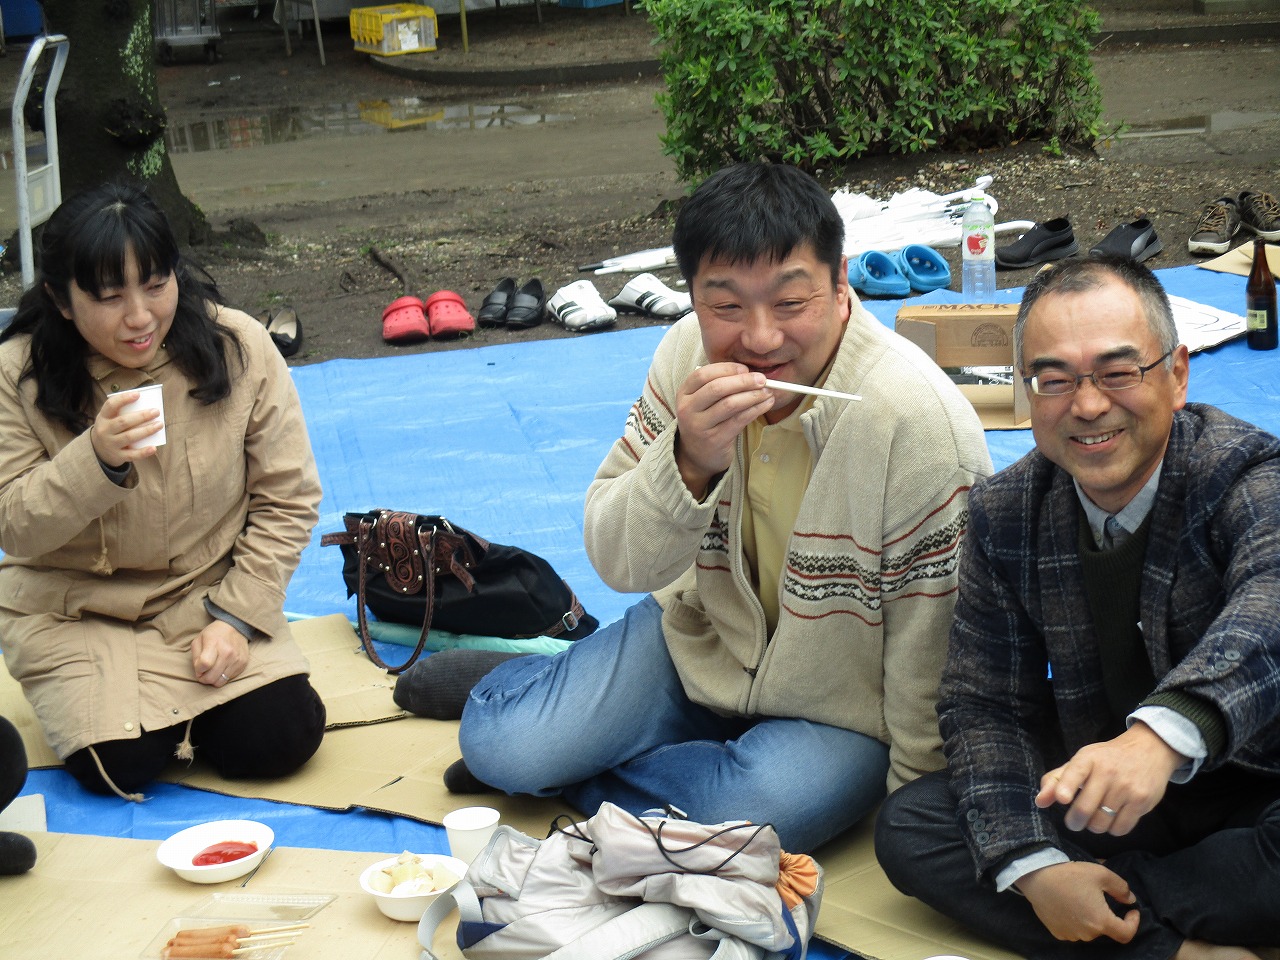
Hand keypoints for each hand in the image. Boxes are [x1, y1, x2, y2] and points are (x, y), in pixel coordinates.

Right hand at [91, 390, 162, 467]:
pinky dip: (143, 452)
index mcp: (103, 417)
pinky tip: (154, 448)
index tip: (138, 394)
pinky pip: (132, 455)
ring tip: (159, 424)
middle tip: (156, 412)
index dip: (123, 399)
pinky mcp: (118, 456)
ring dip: (146, 430)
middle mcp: (104, 430)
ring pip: (129, 437)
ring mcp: (110, 444)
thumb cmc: (111, 429)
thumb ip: (123, 412)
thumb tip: (148, 405)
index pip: (111, 405)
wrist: (98, 450)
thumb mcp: (110, 419)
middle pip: (123, 422)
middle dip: (141, 416)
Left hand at [191, 620, 250, 687]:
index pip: (204, 664)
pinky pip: (229, 679)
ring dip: (214, 679)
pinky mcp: (243, 664)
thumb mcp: (199, 640)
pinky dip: (223, 676)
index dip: (198, 670)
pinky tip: (222, 667)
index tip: (198, 668)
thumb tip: (199, 672)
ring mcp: (236, 659)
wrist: (235, 627)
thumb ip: (195, 657)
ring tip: (213, 671)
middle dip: (204, 678)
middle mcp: (227, 652)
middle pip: (211, 677)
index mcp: (214, 643)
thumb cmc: (214, 634)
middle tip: (204, 673)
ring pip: (220, 682)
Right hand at [673, 363, 773, 496]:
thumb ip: (719, 384)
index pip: (703, 374)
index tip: (745, 369)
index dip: (726, 369)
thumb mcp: (703, 401)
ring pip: (730, 404)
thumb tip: (750, 373)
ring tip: (768, 392)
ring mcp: (700, 426)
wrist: (697, 455)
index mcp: (684, 393)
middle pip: (717, 388)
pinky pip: (739, 420)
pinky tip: (765, 404)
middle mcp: (688, 409)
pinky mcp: (715, 439)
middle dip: (743, 381)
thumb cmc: (706, 420)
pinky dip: (756, 410)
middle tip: (762, 379)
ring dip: (753, 396)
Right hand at [1016, 861, 1138, 942]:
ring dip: (1090, 918)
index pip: (1126, 934)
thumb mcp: (1101, 874)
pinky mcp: (1058, 933)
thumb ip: (1121, 888)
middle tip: (1097, 896)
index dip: (1133, 923)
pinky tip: (1068, 905)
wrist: (1036, 877)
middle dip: (1106, 914)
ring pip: (1089, 930)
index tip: (1131, 911)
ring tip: (1080, 899)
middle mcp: (1087, 933)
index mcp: (1101, 921)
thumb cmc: (1070, 875)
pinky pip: (1074, 930)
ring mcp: (1071, 935)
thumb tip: (1130, 900)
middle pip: (1105, 929)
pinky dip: (1076, 921)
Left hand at [1036, 722, 1183, 834]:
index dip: (1066, 787)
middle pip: (1085, 808)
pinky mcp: (1142, 801)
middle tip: (1074, 822)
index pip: (1075, 772)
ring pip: (1101, 822)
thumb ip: (1056, 780)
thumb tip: (1040, 802)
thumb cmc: (1107, 759)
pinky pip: (1121, 828)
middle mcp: (1107, 772)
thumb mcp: (1081, 761)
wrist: (1148, 750)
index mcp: (1088, 759)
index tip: (1063, 799)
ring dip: (1094, 826)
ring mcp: (1126, 787)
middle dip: (1074, 822)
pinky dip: (1112, 829)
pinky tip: (1112, 819)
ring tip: (1095, 818)